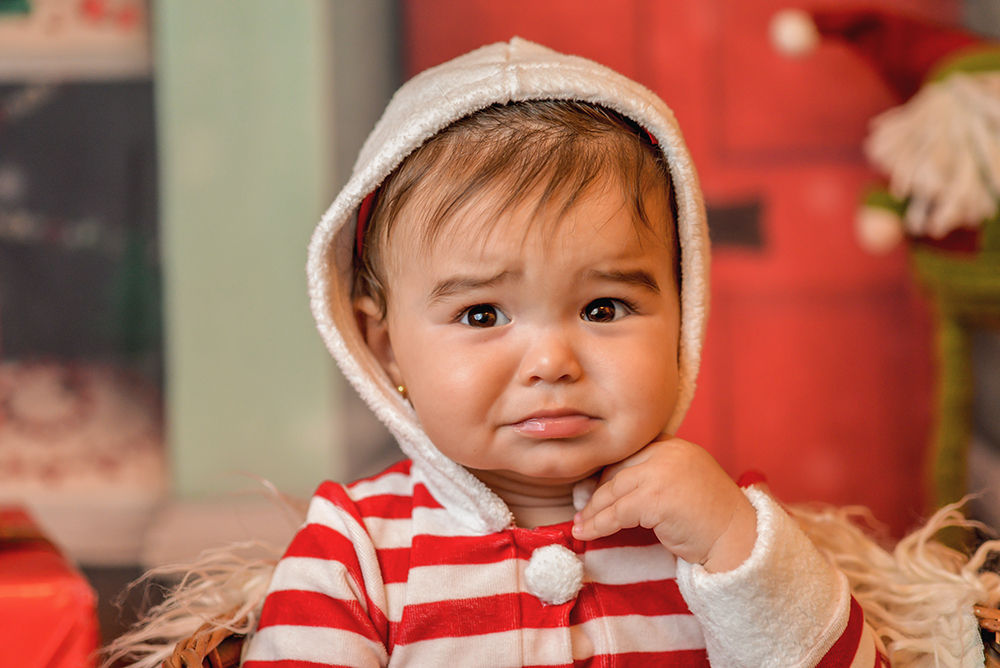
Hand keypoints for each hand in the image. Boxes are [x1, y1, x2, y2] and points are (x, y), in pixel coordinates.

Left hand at [572, 436, 756, 572]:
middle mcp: (667, 453)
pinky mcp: (655, 499)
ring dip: (593, 510)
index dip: (609, 473)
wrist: (739, 539)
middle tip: (583, 509)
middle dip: (597, 492)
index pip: (630, 454)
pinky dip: (599, 524)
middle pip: (618, 470)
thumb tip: (617, 484)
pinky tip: (588, 532)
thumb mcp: (685, 481)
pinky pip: (617, 512)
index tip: (594, 489)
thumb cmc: (712, 517)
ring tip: (581, 523)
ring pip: (613, 490)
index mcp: (674, 446)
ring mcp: (661, 474)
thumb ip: (658, 474)